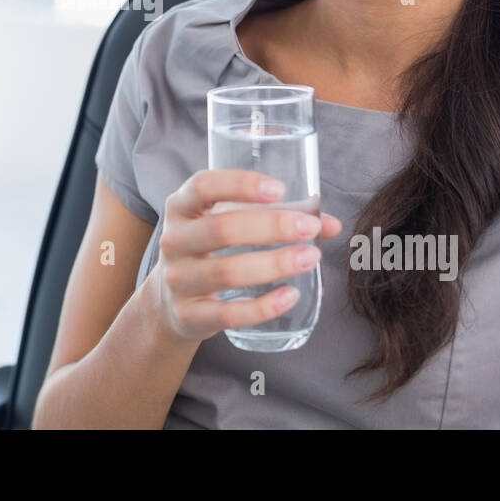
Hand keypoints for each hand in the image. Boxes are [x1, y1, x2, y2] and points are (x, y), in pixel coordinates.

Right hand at [148, 169, 342, 343]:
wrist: (169, 302)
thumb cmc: (209, 250)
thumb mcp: (228, 223)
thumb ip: (277, 216)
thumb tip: (331, 224)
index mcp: (182, 207)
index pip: (204, 186)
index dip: (241, 184)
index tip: (279, 189)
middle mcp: (174, 240)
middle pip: (221, 228)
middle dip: (271, 227)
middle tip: (310, 228)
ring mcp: (178, 280)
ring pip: (227, 272)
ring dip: (275, 264)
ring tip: (312, 258)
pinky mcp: (188, 316)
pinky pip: (229, 314)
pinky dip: (263, 306)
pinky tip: (291, 295)